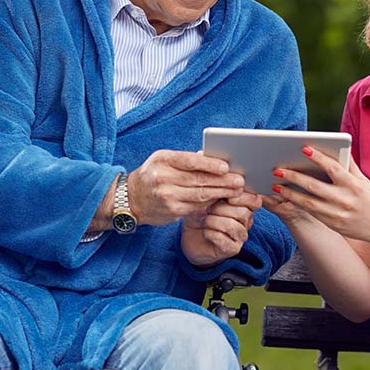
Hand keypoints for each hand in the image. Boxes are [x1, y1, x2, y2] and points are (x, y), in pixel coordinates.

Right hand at [128, 149, 245, 225]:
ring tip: (236, 191)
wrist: (130, 199)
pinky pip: (196, 206)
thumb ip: (185, 159)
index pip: (189, 161)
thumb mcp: (162, 160)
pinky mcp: (171, 211)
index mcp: (162, 160)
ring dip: (221, 193)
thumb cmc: (152, 175)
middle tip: (239, 181)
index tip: (226, 167)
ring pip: (200, 195)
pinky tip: (221, 199)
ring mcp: (167, 196)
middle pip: (198, 180)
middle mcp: (163, 178)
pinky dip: (210, 202)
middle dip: (222, 181)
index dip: (210, 164)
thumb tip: (211, 157)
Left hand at [181, 192, 261, 265]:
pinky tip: (205, 232)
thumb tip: (226, 181)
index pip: (255, 201)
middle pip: (244, 213)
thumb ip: (218, 191)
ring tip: (204, 221)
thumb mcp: (207, 198)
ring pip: (233, 226)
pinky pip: (223, 239)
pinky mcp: (232, 249)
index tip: (228, 198)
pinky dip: (210, 233)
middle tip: (208, 209)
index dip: (244, 198)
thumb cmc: (200, 214)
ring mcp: (240, 236)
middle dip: (222, 209)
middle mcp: (246, 222)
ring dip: (214, 221)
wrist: (190, 236)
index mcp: (244, 206)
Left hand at [265, 147, 369, 242]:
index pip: (333, 168)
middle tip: (277, 170)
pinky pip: (311, 213)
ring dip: (290, 193)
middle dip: (294, 177)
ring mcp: (337, 214)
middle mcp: (345, 199)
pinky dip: (298, 204)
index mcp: (354, 185)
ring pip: (308, 202)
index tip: (304, 148)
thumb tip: (338, 147)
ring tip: (276, 185)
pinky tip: (286, 197)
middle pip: (315, 186)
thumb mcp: (363, 180)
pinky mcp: (332, 224)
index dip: (319, 158)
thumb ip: (349, 165)